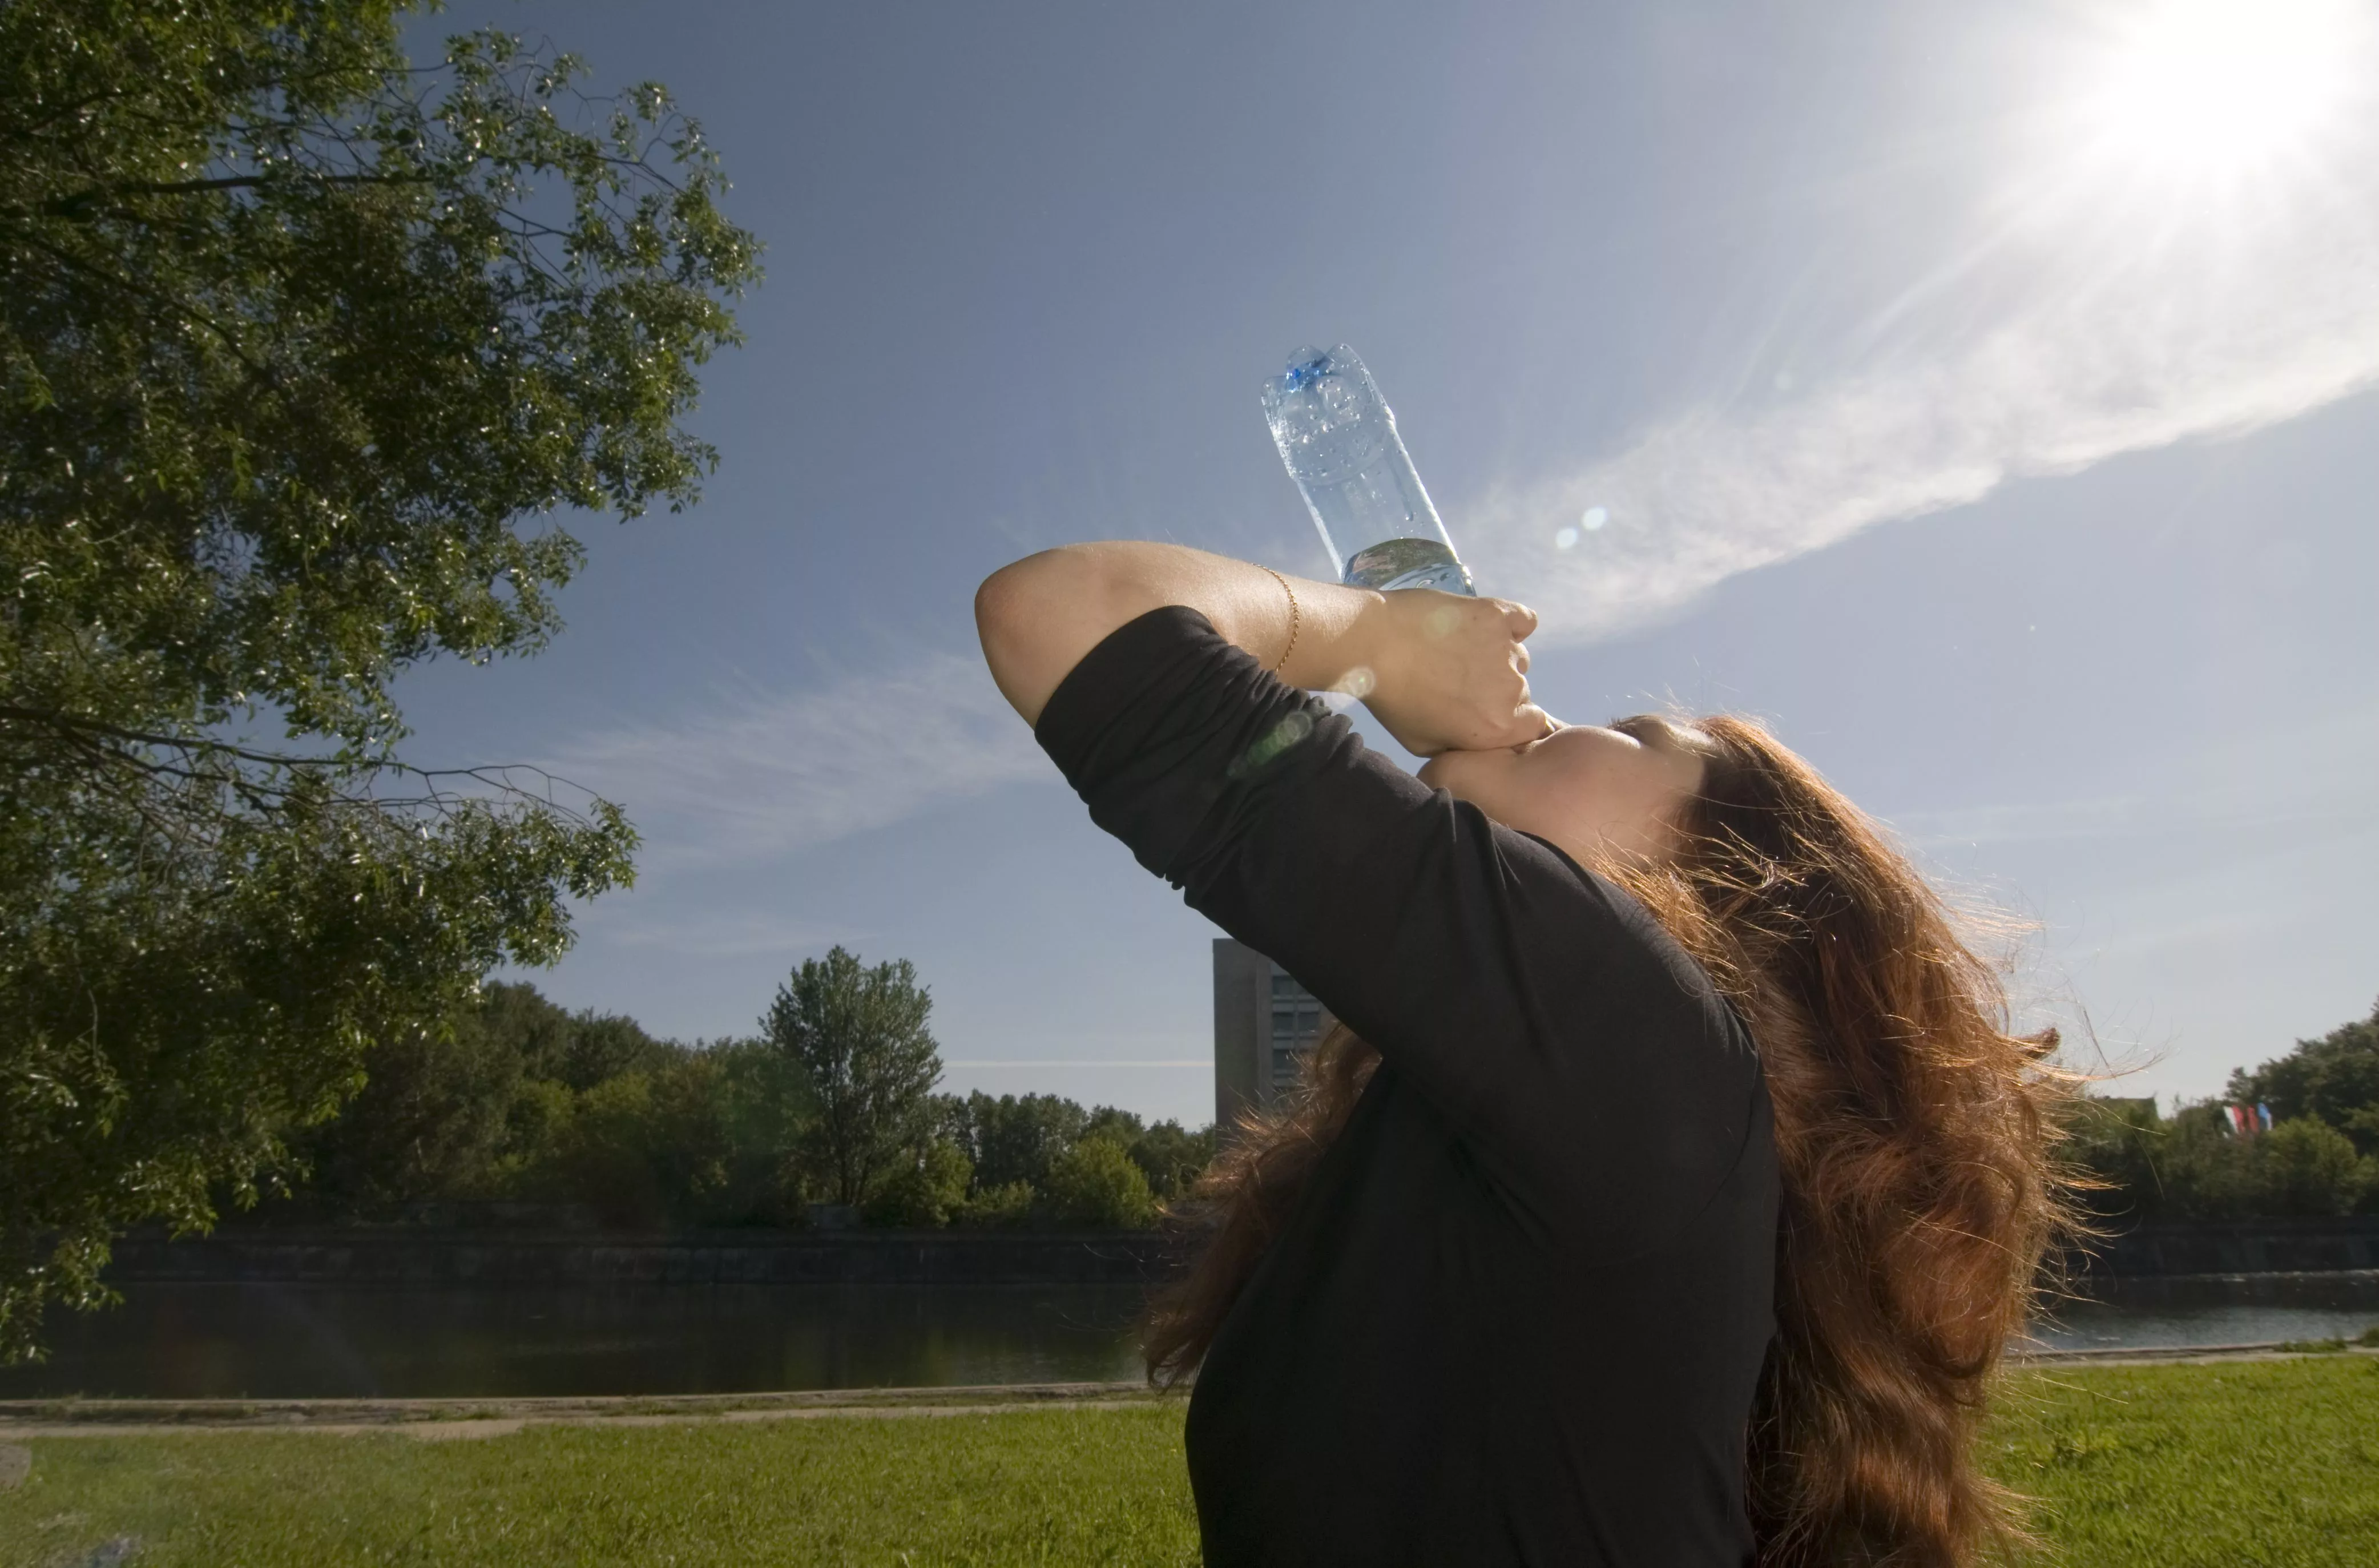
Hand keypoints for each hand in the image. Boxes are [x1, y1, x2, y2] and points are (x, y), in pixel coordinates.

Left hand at [1352, 590, 1552, 755]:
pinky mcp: (1498, 614)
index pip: (1530, 726)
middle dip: (1497, 689)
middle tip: (1461, 679)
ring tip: (1459, 650)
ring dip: (1498, 657)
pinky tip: (1488, 625)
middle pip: (1521, 692)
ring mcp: (1507, 649)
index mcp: (1498, 727)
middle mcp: (1512, 690)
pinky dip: (1511, 624)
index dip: (1509, 720)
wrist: (1372, 644)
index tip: (1483, 710)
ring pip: (1518, 657)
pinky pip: (1523, 621)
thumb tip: (1478, 740)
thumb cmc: (1393, 701)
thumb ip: (1462, 747)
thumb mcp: (1424, 746)